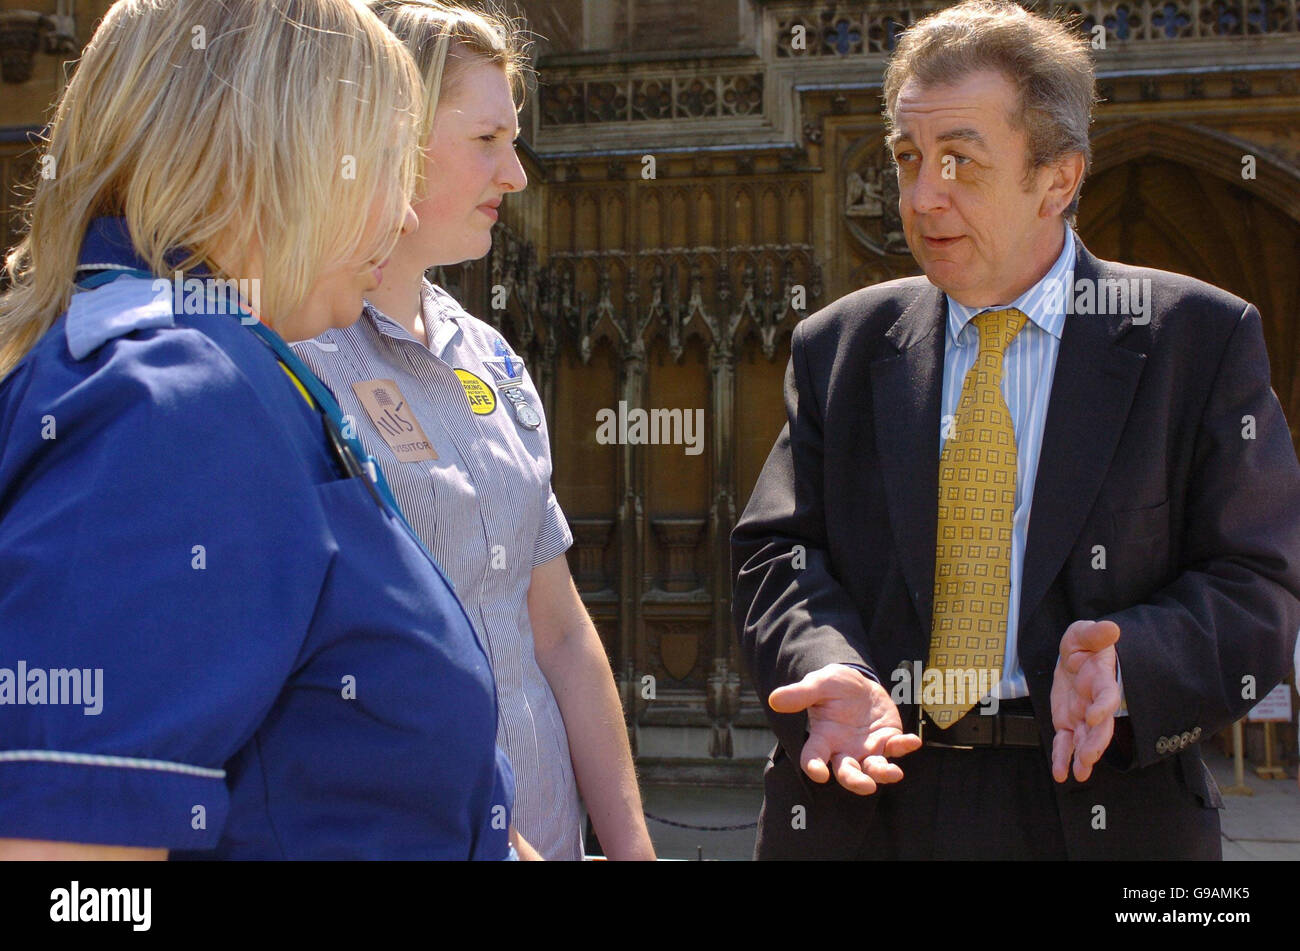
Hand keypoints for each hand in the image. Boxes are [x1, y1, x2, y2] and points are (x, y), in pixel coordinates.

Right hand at [768, 663, 920, 794]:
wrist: (860, 683)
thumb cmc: (834, 686)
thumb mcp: (818, 684)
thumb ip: (800, 694)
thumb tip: (774, 699)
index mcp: (822, 738)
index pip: (813, 758)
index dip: (813, 768)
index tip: (818, 774)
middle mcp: (844, 750)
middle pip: (846, 773)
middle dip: (855, 782)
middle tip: (864, 785)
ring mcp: (867, 748)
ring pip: (873, 769)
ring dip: (883, 774)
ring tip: (893, 773)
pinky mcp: (887, 741)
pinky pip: (896, 748)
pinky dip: (904, 747)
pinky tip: (913, 741)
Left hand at [1051, 619, 1121, 782]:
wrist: (1077, 656)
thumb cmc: (1084, 645)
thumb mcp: (1083, 634)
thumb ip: (1095, 634)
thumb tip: (1111, 628)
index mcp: (1102, 680)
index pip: (1107, 696)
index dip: (1103, 707)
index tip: (1095, 717)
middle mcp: (1095, 702)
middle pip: (1100, 726)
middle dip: (1095, 742)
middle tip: (1089, 757)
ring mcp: (1082, 715)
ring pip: (1085, 739)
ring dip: (1084, 756)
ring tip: (1080, 772)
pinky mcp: (1068, 722)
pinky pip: (1066, 742)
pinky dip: (1063, 758)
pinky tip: (1061, 774)